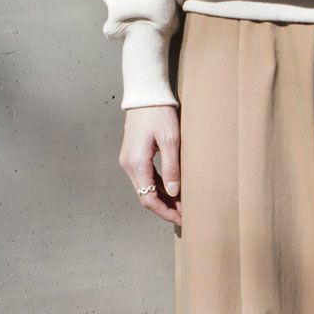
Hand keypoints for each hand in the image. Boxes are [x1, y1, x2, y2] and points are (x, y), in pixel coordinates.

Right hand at [119, 105, 181, 225]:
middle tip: (184, 215)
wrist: (145, 95)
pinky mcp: (133, 157)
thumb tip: (174, 192)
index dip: (165, 212)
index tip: (181, 218)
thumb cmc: (159, 113)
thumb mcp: (170, 140)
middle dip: (165, 208)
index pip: (149, 198)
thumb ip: (172, 168)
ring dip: (162, 199)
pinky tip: (172, 191)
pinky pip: (145, 178)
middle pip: (145, 197)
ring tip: (181, 205)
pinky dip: (158, 187)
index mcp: (137, 163)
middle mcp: (129, 165)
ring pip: (145, 189)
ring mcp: (129, 161)